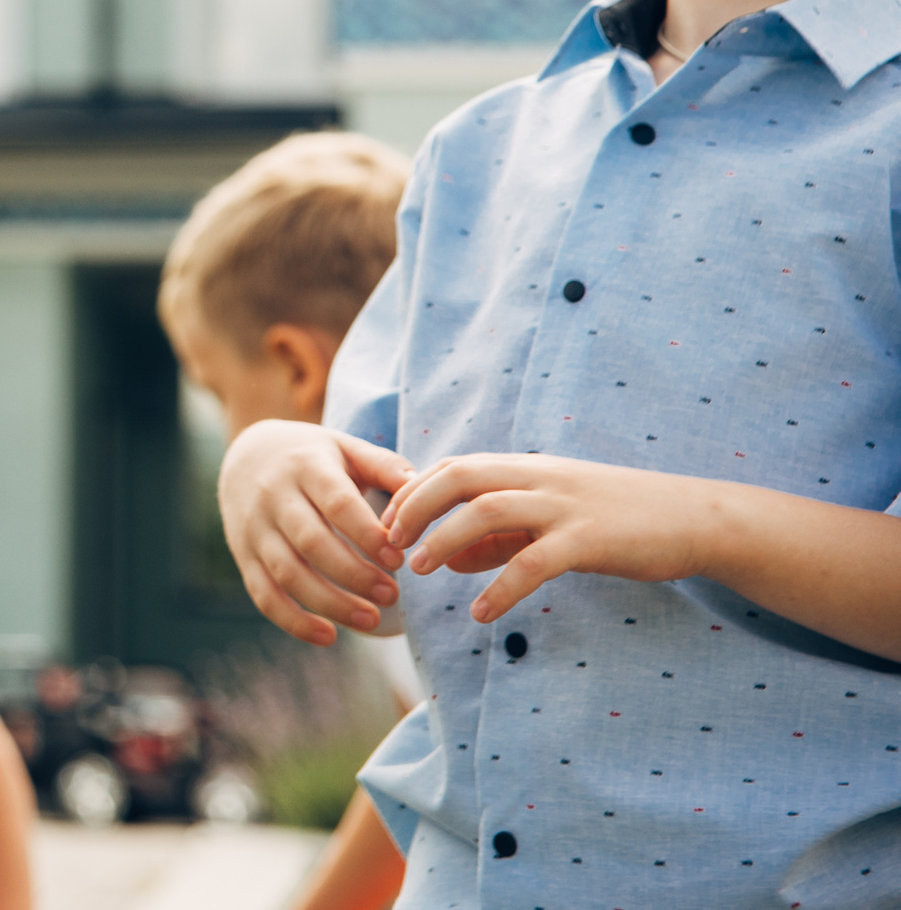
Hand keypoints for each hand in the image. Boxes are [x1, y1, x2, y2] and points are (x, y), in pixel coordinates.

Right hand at [218, 420, 414, 644]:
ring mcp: (255, 528)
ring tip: (372, 622)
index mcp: (306, 467)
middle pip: (312, 541)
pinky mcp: (243, 555)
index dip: (367, 535)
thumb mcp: (345, 448)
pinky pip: (263, 594)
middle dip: (354, 574)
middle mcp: (274, 497)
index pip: (337, 503)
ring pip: (287, 572)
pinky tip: (328, 637)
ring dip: (330, 602)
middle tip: (392, 597)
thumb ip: (385, 466)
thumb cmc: (312, 457)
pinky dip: (292, 621)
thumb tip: (426, 491)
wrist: (246, 454)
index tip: (399, 560)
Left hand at [382, 454, 708, 624]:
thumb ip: (497, 537)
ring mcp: (565, 506)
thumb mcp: (549, 519)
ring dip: (446, 538)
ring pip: (488, 510)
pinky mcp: (590, 539)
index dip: (414, 491)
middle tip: (388, 542)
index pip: (454, 466)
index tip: (386, 522)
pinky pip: (536, 562)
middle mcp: (540, 478)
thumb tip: (447, 558)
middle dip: (416, 506)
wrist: (694, 518)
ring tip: (419, 570)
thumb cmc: (617, 519)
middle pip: (460, 476)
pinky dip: (503, 587)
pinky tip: (482, 614)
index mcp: (527, 468)